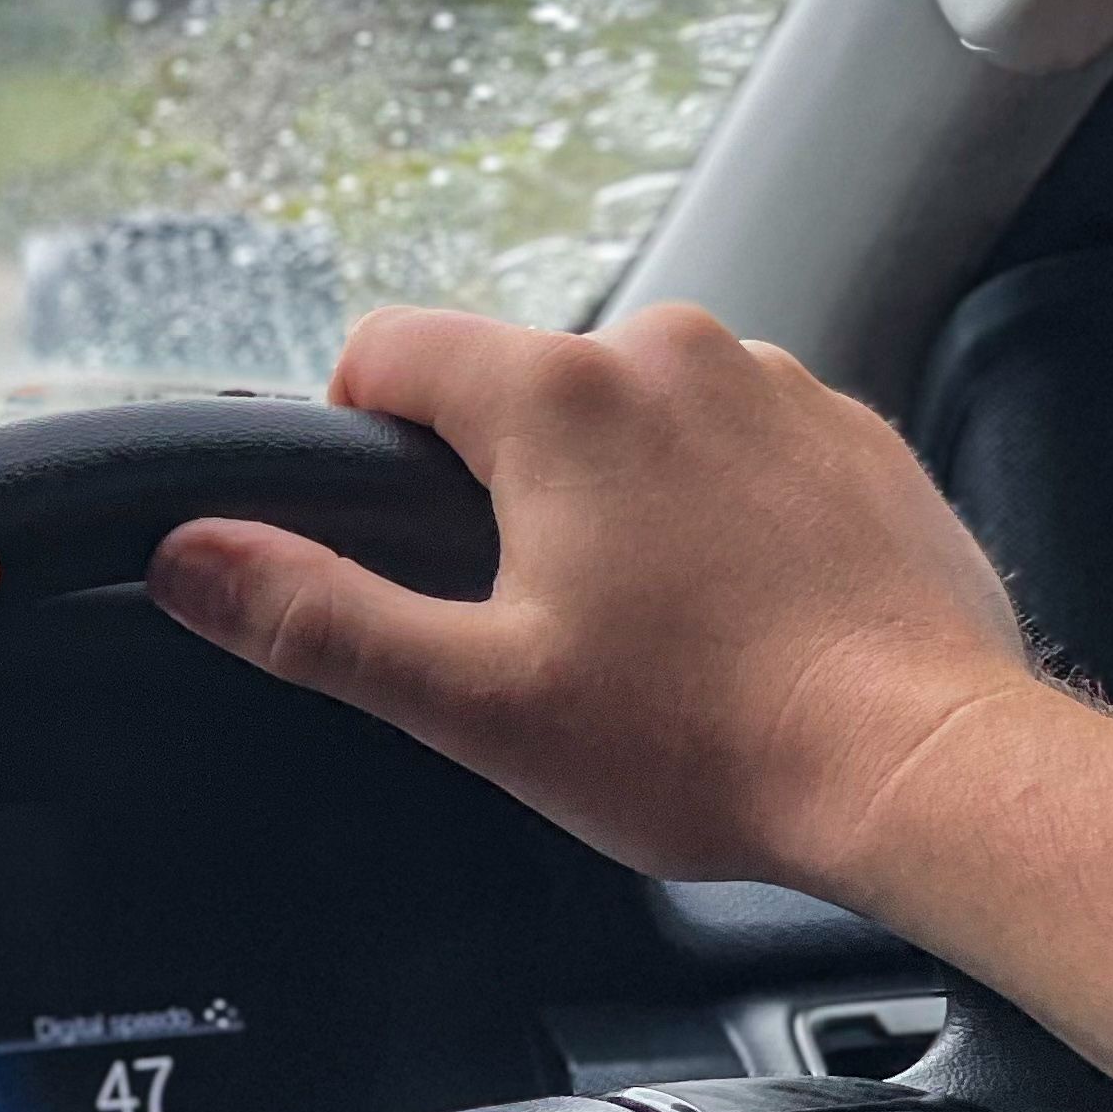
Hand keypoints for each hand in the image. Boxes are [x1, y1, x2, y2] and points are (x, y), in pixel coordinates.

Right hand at [149, 302, 1033, 895]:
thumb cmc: (707, 741)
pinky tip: (745, 619)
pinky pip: (742, 447)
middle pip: (520, 391)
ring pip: (638, 419)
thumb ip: (317, 617)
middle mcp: (671, 350)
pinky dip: (723, 514)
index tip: (395, 540)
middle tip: (545, 629)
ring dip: (622, 500)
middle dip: (506, 493)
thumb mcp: (477, 698)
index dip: (358, 439)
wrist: (922, 764)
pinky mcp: (856, 433)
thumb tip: (190, 556)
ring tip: (661, 636)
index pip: (389, 348)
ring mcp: (779, 382)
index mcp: (558, 392)